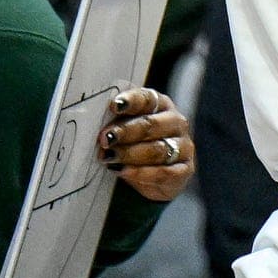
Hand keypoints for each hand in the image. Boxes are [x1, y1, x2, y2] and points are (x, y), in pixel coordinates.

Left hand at [99, 87, 195, 202]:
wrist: (150, 178)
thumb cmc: (133, 146)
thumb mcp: (124, 131)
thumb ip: (114, 123)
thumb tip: (92, 122)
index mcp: (161, 105)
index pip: (147, 99)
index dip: (131, 101)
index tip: (114, 106)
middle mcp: (175, 122)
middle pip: (152, 124)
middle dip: (126, 131)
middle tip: (106, 138)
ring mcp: (183, 146)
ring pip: (157, 149)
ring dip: (130, 153)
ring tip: (109, 158)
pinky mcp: (184, 169)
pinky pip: (164, 171)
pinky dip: (141, 172)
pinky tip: (123, 171)